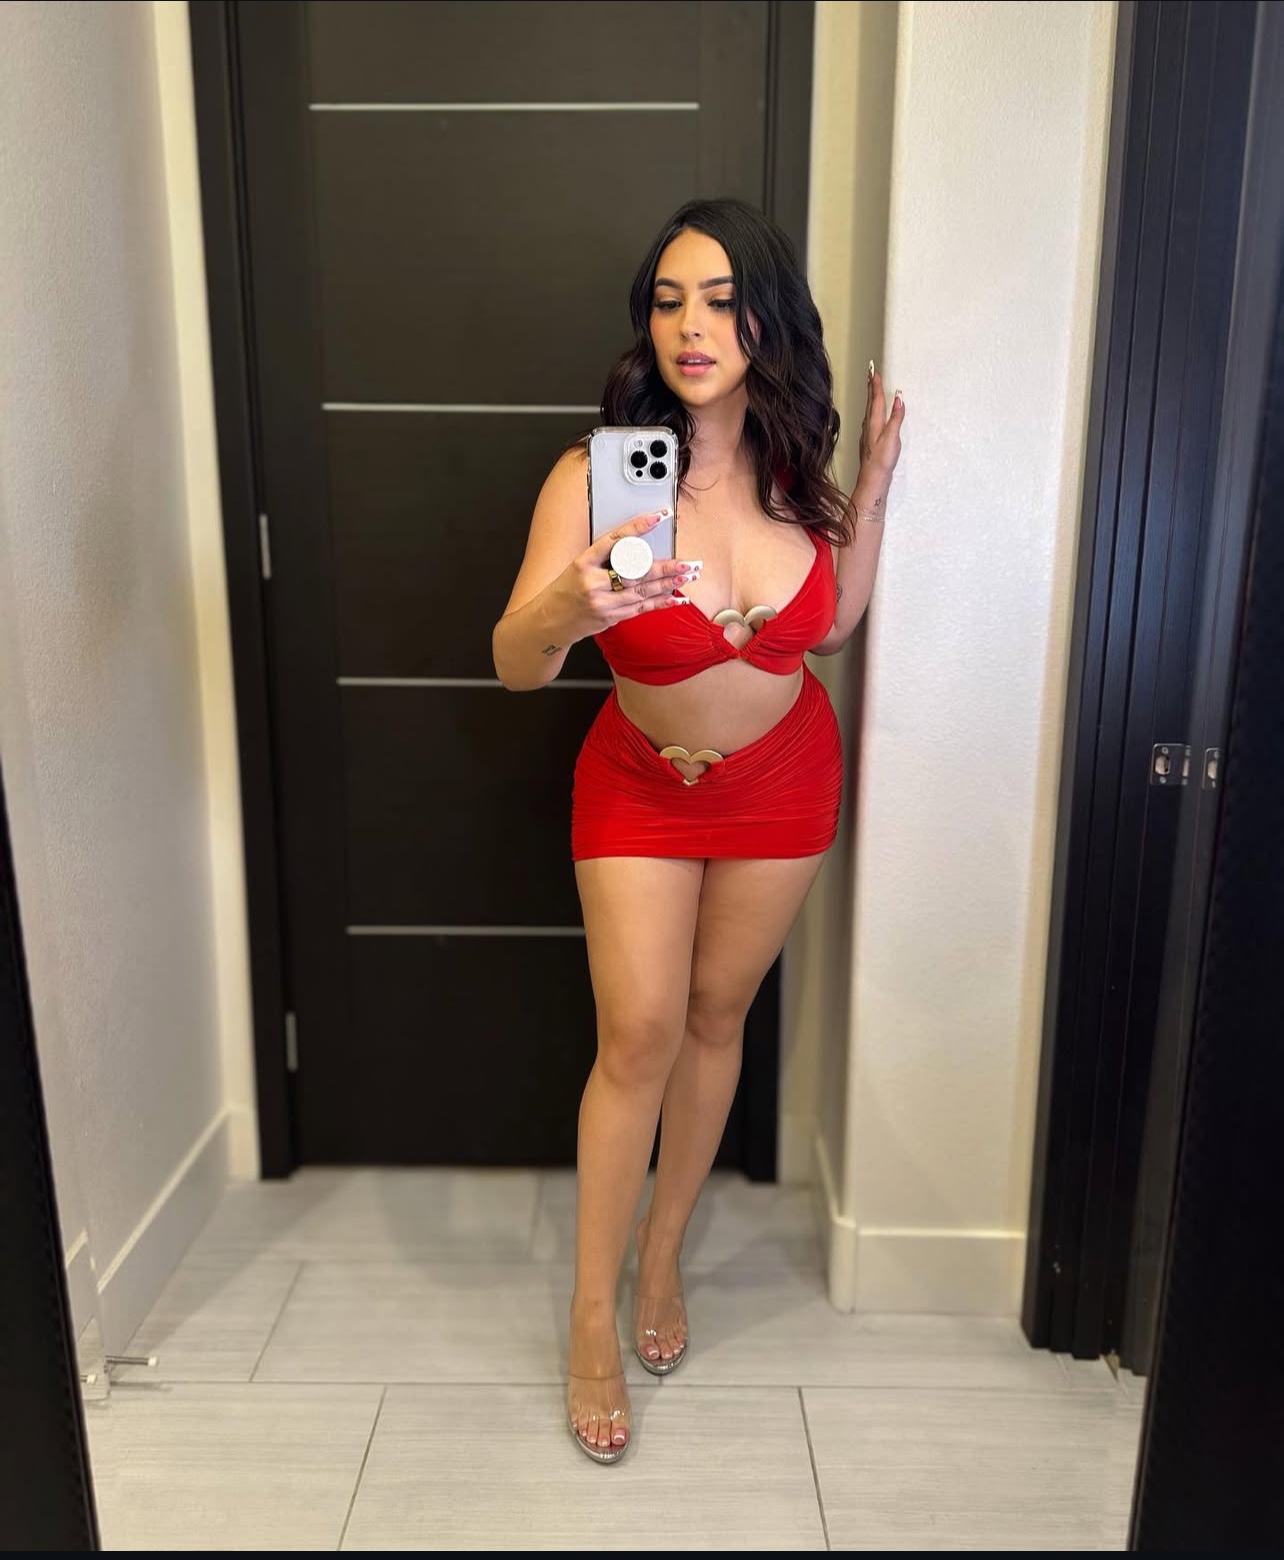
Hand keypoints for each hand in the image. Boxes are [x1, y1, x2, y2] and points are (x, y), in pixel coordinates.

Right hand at [552, 510, 701, 639]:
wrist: (550, 620)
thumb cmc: (566, 588)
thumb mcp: (579, 565)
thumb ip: (605, 558)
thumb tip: (639, 548)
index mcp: (583, 562)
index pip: (614, 540)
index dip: (637, 527)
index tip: (658, 517)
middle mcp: (593, 583)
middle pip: (636, 572)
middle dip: (666, 567)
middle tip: (687, 562)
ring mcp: (603, 603)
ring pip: (643, 591)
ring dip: (669, 584)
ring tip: (688, 575)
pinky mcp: (611, 617)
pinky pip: (641, 608)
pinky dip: (661, 602)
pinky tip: (677, 597)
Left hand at [857, 365, 904, 489]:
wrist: (872, 480)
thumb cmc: (881, 461)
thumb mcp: (892, 438)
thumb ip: (896, 418)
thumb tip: (899, 399)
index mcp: (874, 423)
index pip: (876, 399)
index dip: (876, 385)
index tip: (875, 371)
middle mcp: (869, 426)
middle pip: (870, 402)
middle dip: (871, 386)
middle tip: (870, 373)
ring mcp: (867, 434)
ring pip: (869, 410)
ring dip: (871, 397)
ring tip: (872, 388)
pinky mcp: (869, 441)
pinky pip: (870, 419)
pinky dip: (872, 410)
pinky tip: (873, 414)